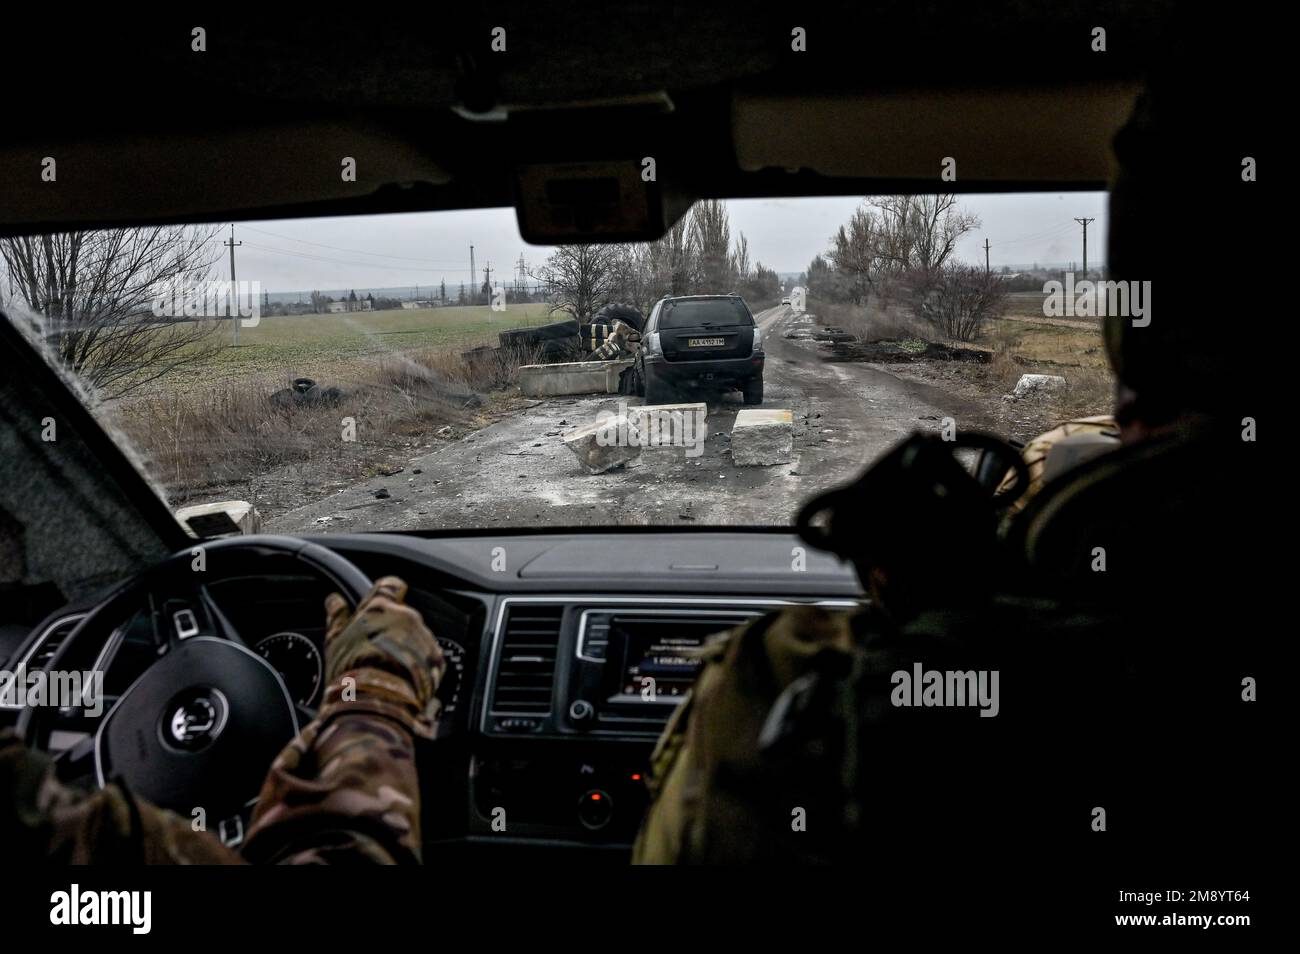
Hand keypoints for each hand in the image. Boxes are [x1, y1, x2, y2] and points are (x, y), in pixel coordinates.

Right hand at [323, 576, 444, 717]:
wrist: (378, 705)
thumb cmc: (352, 675)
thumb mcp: (336, 643)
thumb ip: (338, 617)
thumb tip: (334, 601)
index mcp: (380, 608)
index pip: (390, 585)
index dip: (387, 593)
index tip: (382, 603)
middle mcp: (407, 617)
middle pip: (403, 615)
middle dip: (393, 628)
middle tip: (376, 650)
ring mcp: (424, 637)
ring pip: (416, 636)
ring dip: (407, 647)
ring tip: (388, 670)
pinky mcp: (437, 659)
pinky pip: (429, 656)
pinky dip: (419, 665)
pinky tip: (403, 679)